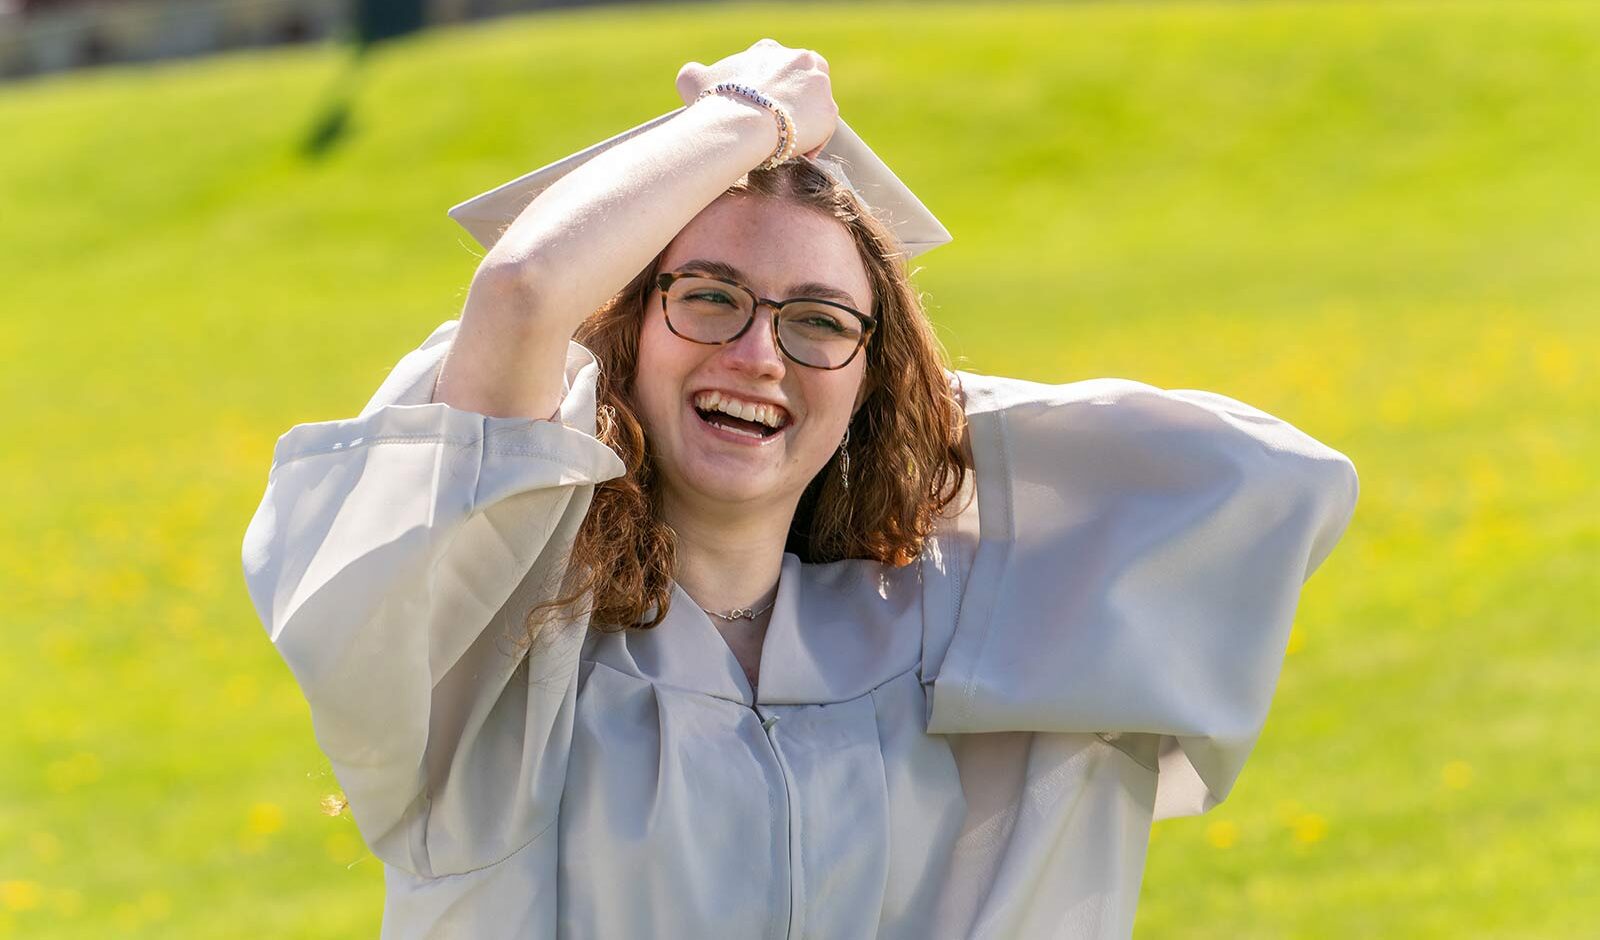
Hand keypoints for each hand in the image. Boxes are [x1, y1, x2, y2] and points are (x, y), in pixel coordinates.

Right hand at [675, 38, 837, 158]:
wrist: (742, 123)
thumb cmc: (716, 103)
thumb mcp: (693, 79)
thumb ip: (694, 73)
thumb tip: (689, 75)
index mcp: (770, 50)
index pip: (775, 66)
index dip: (768, 90)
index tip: (760, 109)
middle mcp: (800, 59)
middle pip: (801, 83)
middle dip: (790, 103)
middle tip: (774, 127)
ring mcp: (818, 84)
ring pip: (815, 105)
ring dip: (803, 123)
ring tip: (785, 144)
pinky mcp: (829, 111)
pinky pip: (824, 130)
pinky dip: (813, 143)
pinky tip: (797, 155)